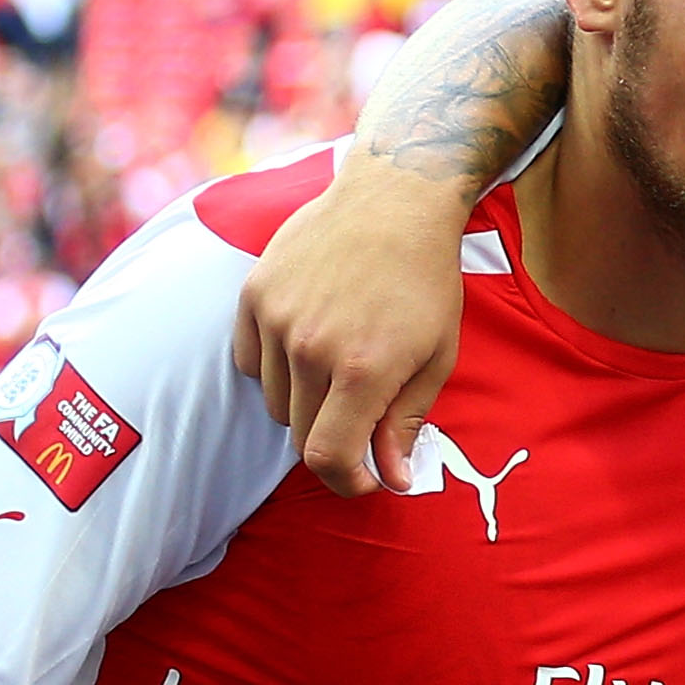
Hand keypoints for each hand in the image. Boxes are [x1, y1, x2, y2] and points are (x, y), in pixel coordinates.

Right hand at [235, 161, 471, 494]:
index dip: (345, 481)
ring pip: (272, 400)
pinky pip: (247, 362)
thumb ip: (407, 421)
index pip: (328, 456)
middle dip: (333, 441)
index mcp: (362, 369)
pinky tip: (306, 343)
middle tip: (362, 422)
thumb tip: (393, 478)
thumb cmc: (426, 282)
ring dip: (302, 402)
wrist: (392, 203)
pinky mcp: (251, 296)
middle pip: (300, 433)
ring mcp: (274, 320)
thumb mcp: (437, 357)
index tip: (363, 480)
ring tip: (339, 368)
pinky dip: (272, 368)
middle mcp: (309, 348)